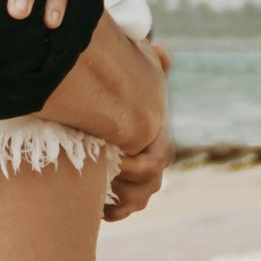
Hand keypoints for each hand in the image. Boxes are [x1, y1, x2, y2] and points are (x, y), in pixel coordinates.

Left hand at [102, 42, 174, 220]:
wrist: (116, 112)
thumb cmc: (127, 92)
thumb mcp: (138, 75)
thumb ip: (150, 64)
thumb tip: (162, 50)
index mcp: (158, 139)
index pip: (156, 160)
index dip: (136, 163)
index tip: (114, 157)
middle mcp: (155, 162)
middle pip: (149, 185)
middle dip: (125, 184)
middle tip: (100, 176)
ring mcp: (143, 180)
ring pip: (138, 200)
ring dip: (120, 200)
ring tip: (100, 194)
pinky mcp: (127, 191)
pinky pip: (124, 210)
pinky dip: (113, 211)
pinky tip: (98, 207)